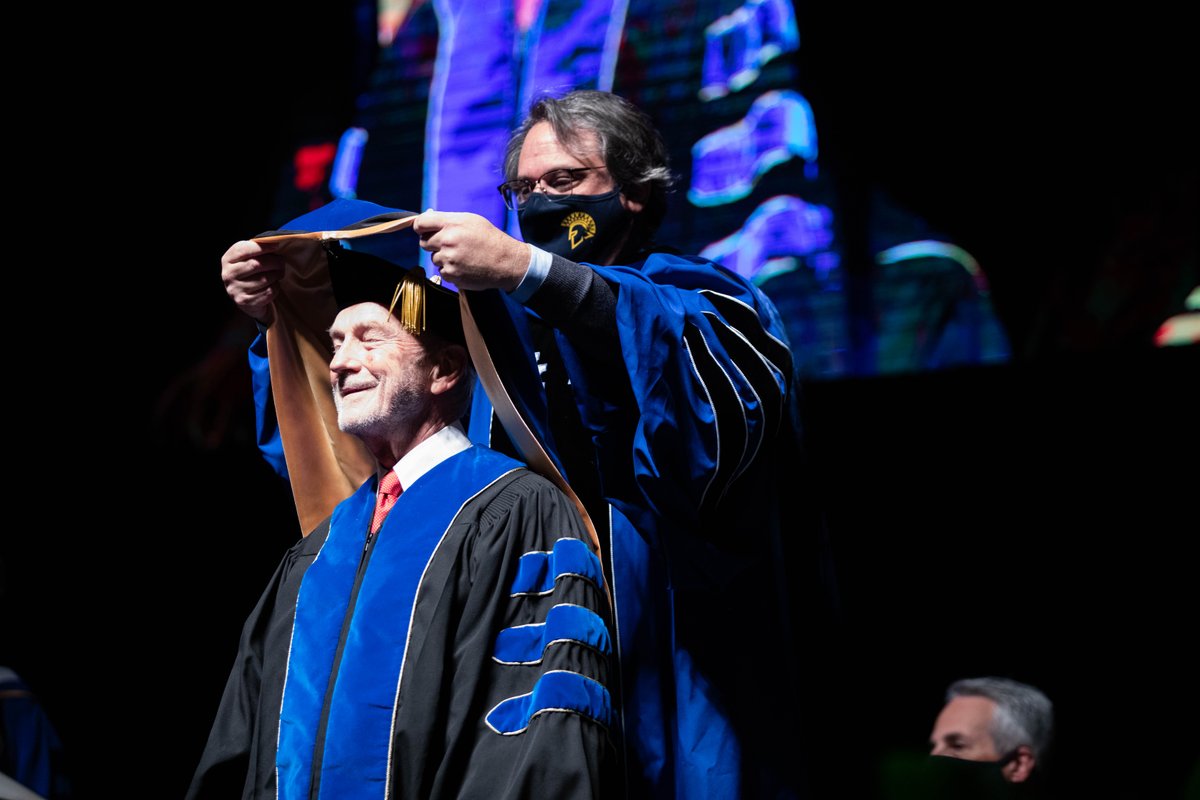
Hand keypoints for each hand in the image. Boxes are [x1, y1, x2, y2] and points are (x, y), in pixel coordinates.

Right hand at [221, 239, 286, 325]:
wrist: (247, 299)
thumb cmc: (251, 273)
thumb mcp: (249, 257)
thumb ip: (257, 249)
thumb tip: (273, 241)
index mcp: (227, 259)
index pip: (244, 249)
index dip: (262, 247)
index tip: (277, 246)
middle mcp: (228, 274)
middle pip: (256, 264)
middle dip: (274, 262)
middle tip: (281, 262)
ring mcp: (235, 290)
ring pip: (265, 279)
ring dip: (277, 275)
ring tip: (278, 273)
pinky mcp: (244, 302)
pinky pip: (268, 292)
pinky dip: (275, 288)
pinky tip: (272, 285)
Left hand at [411, 210, 529, 291]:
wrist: (506, 262)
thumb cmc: (489, 238)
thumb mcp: (470, 220)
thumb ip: (447, 219)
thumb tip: (426, 218)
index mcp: (451, 224)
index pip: (420, 223)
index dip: (419, 227)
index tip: (423, 230)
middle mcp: (447, 240)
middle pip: (424, 243)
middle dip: (433, 244)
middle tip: (450, 245)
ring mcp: (448, 259)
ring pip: (434, 259)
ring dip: (444, 258)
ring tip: (462, 256)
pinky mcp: (451, 275)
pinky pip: (442, 272)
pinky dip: (450, 270)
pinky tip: (465, 266)